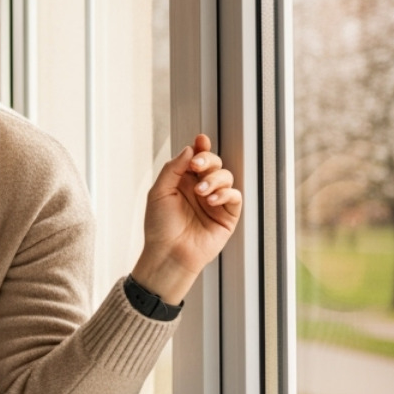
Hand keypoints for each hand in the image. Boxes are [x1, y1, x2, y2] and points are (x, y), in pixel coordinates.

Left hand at [132, 133, 241, 303]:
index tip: (201, 139)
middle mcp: (200, 189)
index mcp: (183, 181)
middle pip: (214, 163)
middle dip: (208, 160)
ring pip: (226, 177)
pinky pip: (235, 196)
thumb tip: (189, 149)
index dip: (201, 148)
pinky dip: (225, 193)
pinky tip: (211, 200)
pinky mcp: (227, 216)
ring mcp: (215, 202)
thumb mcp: (159, 192)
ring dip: (215, 179)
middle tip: (198, 165)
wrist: (168, 253)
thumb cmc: (160, 226)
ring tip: (201, 192)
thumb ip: (173, 169)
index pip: (196, 159)